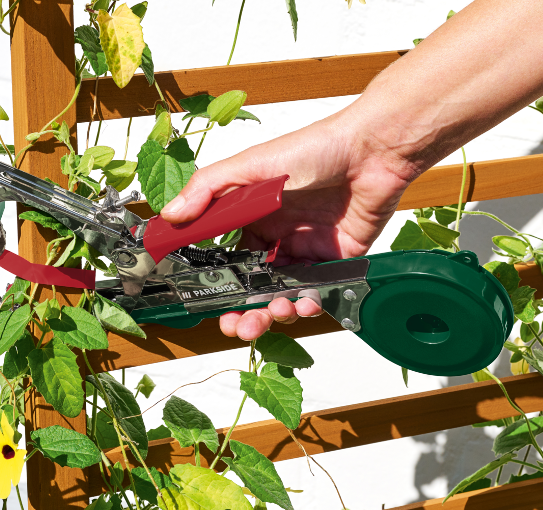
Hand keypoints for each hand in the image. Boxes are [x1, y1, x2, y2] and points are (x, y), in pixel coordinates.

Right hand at [161, 109, 414, 339]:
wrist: (372, 152)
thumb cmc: (313, 149)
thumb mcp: (251, 165)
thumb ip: (208, 190)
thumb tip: (170, 217)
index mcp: (255, 214)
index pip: (232, 259)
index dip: (221, 284)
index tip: (208, 304)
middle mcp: (280, 235)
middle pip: (257, 284)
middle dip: (246, 311)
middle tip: (238, 327)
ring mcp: (308, 249)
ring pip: (285, 294)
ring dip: (275, 310)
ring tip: (274, 311)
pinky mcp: (338, 259)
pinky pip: (318, 291)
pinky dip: (308, 304)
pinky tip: (303, 304)